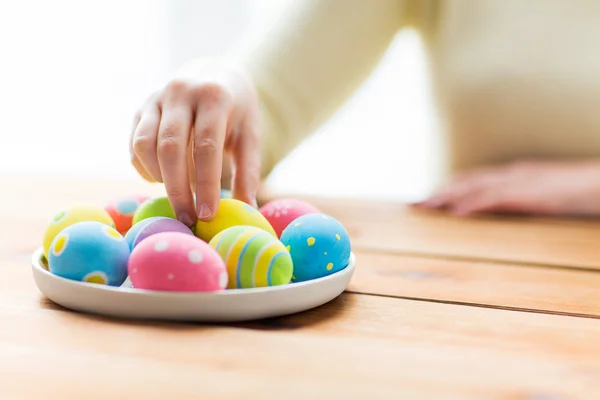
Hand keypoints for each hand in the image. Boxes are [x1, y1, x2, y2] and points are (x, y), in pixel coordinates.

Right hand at [129, 57, 260, 224]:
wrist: (214, 74)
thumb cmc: (236, 111)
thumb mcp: (250, 135)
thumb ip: (248, 171)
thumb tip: (247, 210)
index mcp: (214, 97)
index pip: (206, 146)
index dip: (205, 184)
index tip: (207, 214)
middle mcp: (181, 92)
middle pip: (171, 148)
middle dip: (177, 189)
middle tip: (187, 219)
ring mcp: (156, 98)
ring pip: (145, 144)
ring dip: (159, 177)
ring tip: (177, 194)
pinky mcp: (140, 107)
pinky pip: (135, 143)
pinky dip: (144, 167)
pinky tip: (161, 179)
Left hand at [413, 160, 599, 216]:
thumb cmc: (581, 192)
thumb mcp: (546, 197)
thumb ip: (522, 201)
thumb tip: (501, 212)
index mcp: (516, 175)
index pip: (474, 179)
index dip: (449, 188)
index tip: (428, 198)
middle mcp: (514, 174)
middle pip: (467, 181)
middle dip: (439, 192)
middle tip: (414, 204)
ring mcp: (522, 182)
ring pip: (475, 187)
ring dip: (447, 197)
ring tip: (425, 207)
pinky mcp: (532, 194)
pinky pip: (497, 198)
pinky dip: (474, 204)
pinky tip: (457, 213)